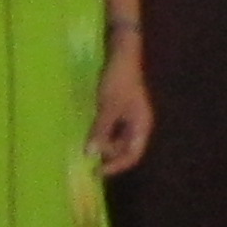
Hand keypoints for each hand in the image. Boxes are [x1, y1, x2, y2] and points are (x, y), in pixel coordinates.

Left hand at [88, 44, 153, 174]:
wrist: (122, 55)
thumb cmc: (118, 81)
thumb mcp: (107, 107)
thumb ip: (100, 131)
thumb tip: (90, 154)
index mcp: (141, 126)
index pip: (132, 155)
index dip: (116, 166)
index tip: (96, 171)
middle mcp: (138, 124)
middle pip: (124, 149)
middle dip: (107, 155)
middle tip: (86, 155)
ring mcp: (130, 117)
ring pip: (117, 139)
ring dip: (103, 144)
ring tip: (85, 144)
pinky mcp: (121, 110)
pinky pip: (112, 129)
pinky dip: (101, 133)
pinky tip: (89, 131)